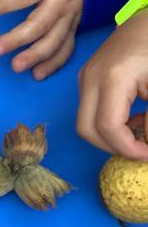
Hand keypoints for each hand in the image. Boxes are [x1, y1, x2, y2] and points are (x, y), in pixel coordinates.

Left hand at [0, 0, 82, 80]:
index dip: (3, 4)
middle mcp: (61, 4)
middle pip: (39, 25)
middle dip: (18, 39)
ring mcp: (69, 19)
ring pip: (53, 41)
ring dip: (35, 56)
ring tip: (15, 67)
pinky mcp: (73, 29)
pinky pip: (66, 49)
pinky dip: (53, 64)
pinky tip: (37, 74)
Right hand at [77, 10, 147, 159]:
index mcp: (112, 79)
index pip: (108, 128)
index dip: (128, 149)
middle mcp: (91, 78)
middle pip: (86, 129)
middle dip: (113, 147)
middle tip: (141, 149)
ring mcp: (85, 77)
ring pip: (85, 122)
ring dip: (110, 136)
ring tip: (140, 130)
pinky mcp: (87, 76)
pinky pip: (89, 109)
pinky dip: (107, 122)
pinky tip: (132, 117)